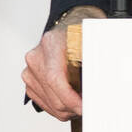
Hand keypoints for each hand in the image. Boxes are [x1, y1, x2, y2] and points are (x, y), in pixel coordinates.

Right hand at [22, 5, 104, 120]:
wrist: (71, 23)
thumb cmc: (81, 32)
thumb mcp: (92, 42)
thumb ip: (95, 62)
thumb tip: (100, 86)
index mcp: (51, 44)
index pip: (55, 79)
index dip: (70, 99)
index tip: (84, 107)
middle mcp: (36, 57)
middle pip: (52, 95)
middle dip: (73, 107)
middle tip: (89, 107)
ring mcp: (30, 69)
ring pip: (49, 103)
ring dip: (67, 109)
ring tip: (82, 102)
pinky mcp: (30, 80)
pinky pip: (43, 102)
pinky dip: (59, 106)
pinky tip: (70, 100)